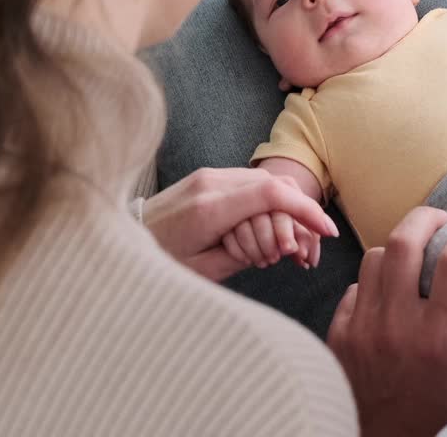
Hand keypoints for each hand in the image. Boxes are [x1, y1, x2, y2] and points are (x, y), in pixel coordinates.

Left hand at [144, 167, 338, 280]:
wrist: (117, 238)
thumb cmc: (158, 262)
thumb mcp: (203, 271)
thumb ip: (243, 253)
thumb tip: (278, 243)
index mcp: (209, 208)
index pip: (273, 195)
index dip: (307, 210)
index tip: (328, 231)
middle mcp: (209, 183)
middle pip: (273, 185)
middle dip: (296, 215)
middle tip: (300, 253)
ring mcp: (206, 175)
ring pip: (263, 182)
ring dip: (279, 211)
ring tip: (276, 250)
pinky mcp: (204, 177)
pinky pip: (246, 184)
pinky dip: (263, 205)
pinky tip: (262, 230)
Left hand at [327, 207, 446, 435]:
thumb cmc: (436, 422)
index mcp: (437, 338)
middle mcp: (396, 326)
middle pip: (405, 242)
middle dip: (427, 219)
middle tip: (442, 220)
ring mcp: (362, 328)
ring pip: (375, 258)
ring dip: (398, 248)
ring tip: (416, 253)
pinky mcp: (339, 335)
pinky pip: (353, 289)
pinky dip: (372, 283)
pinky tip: (388, 292)